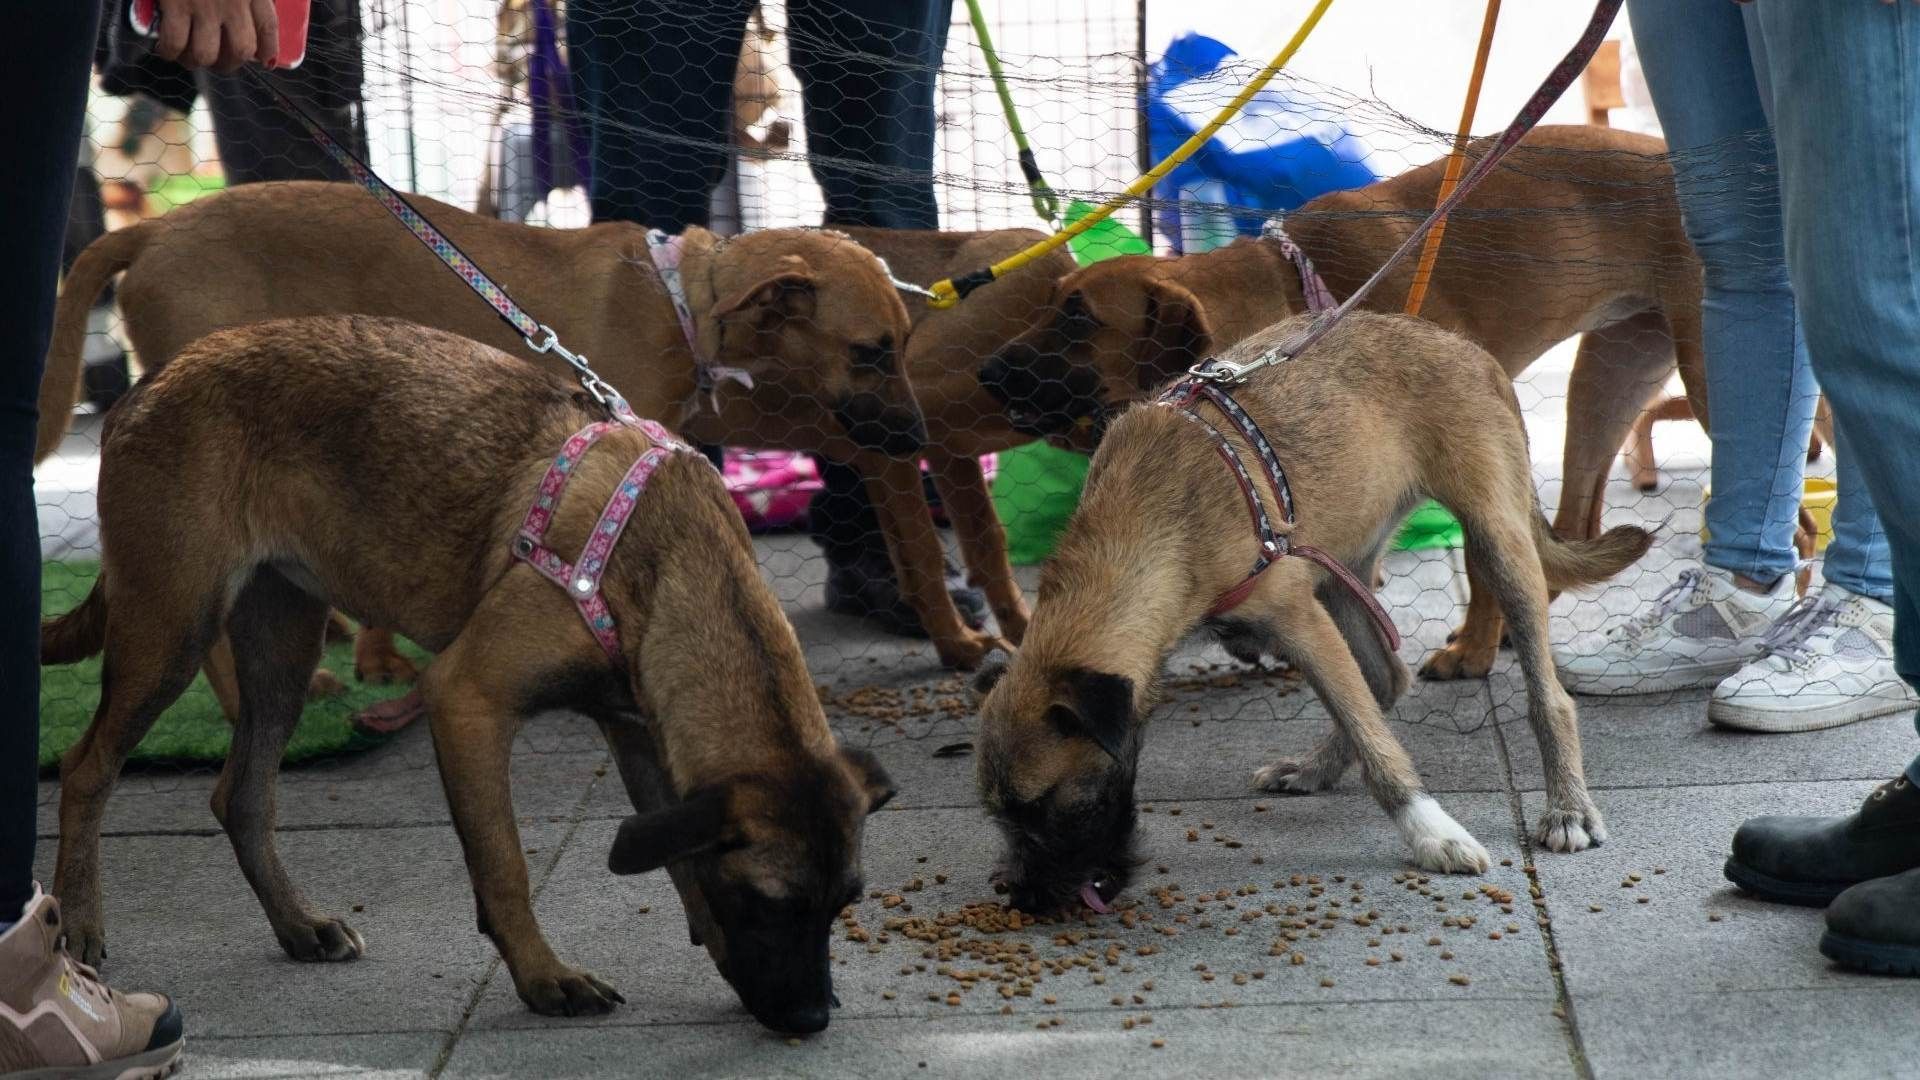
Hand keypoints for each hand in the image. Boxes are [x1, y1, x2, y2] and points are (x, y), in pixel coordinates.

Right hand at [152, 0, 279, 72]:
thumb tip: (253, 27)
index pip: (268, 27)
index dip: (268, 49)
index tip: (264, 60)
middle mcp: (234, 0)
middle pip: (241, 50)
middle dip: (228, 63)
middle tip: (215, 60)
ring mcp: (205, 4)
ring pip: (206, 54)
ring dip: (195, 61)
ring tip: (188, 57)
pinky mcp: (176, 3)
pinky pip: (176, 43)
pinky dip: (169, 52)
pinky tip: (165, 49)